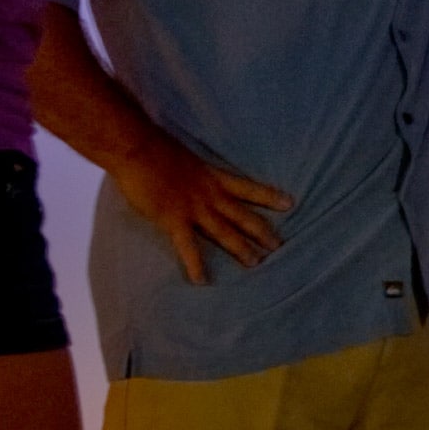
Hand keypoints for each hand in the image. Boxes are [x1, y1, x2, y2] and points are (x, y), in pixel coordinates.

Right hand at [114, 138, 291, 284]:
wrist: (138, 148)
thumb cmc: (157, 148)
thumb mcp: (187, 156)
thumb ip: (196, 171)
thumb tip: (195, 175)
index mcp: (213, 176)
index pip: (249, 187)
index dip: (269, 196)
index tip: (290, 203)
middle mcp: (210, 194)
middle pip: (243, 215)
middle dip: (262, 231)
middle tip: (279, 246)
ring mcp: (194, 208)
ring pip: (224, 232)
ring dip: (241, 249)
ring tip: (257, 264)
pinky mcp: (174, 220)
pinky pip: (188, 247)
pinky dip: (196, 265)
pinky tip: (202, 281)